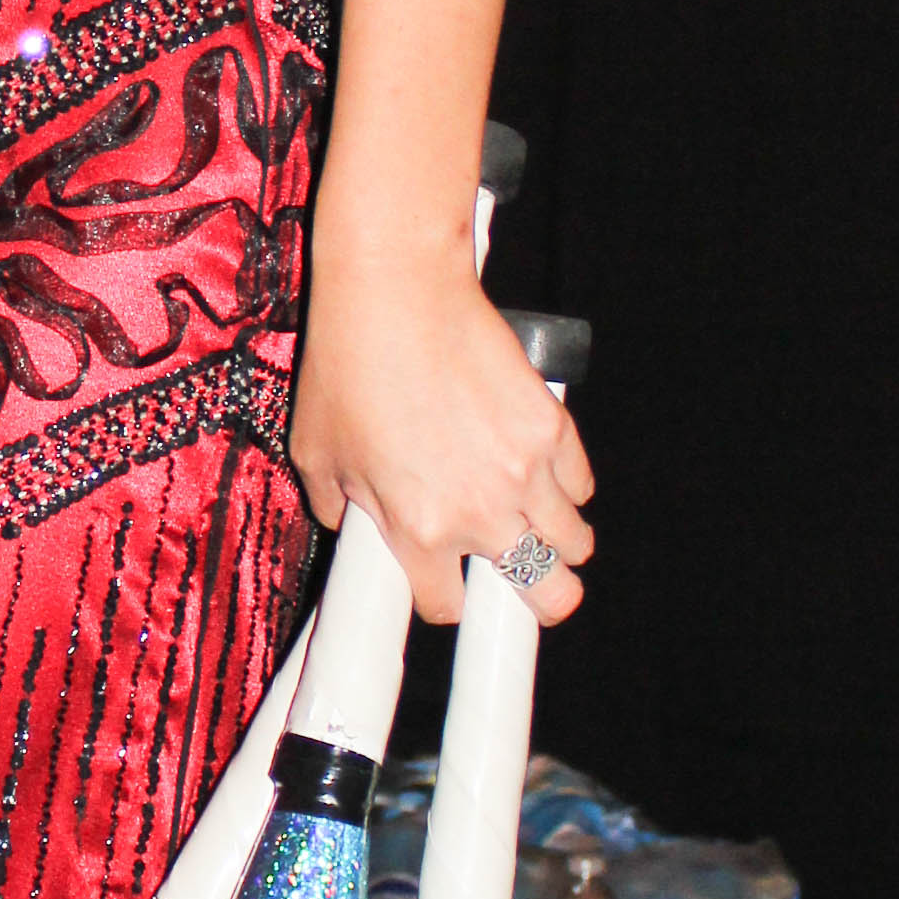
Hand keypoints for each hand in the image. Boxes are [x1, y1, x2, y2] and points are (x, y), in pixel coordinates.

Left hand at [287, 227, 594, 626]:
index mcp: (418, 529)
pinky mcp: (552, 427)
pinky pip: (582, 484)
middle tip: (527, 584)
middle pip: (547, 596)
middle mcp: (480, 512)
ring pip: (576, 545)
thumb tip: (353, 527)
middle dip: (539, 599)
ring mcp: (525, 471)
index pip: (448, 606)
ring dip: (560, 545)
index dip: (446, 598)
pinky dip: (568, 487)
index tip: (447, 584)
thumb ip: (335, 507)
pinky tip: (545, 475)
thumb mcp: (315, 451)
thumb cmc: (347, 366)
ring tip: (542, 531)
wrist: (397, 293)